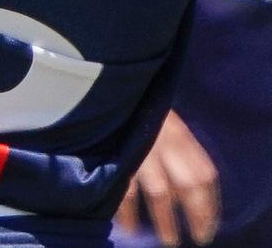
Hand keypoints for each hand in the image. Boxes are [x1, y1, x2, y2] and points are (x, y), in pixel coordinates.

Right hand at [115, 110, 218, 246]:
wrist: (111, 88)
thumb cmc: (140, 110)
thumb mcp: (165, 123)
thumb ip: (177, 151)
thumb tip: (185, 194)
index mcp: (179, 134)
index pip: (204, 174)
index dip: (210, 203)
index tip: (208, 226)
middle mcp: (165, 141)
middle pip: (188, 185)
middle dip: (195, 215)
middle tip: (196, 238)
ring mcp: (142, 147)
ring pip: (160, 192)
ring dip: (164, 220)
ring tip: (167, 240)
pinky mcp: (118, 153)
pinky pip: (126, 188)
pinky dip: (127, 211)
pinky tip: (127, 226)